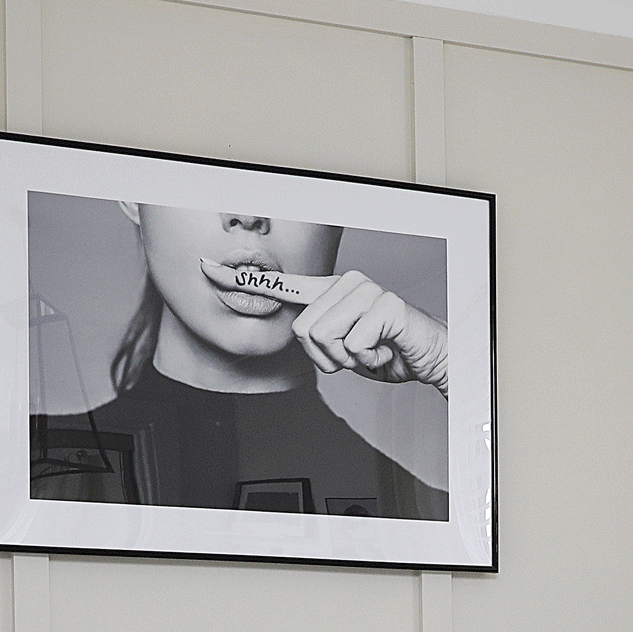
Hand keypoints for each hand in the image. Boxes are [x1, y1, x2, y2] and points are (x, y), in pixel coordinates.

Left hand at [196, 259, 449, 395]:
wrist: (424, 357)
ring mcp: (366, 290)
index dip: (243, 281)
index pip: (280, 285)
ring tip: (370, 349)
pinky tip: (385, 348)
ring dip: (348, 360)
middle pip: (303, 331)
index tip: (208, 270)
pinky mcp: (386, 304)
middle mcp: (344, 283)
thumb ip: (314, 337)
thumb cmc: (382, 350)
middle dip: (327, 357)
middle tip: (354, 353)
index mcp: (328, 292)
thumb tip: (297, 333)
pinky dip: (369, 360)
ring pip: (325, 339)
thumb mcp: (338, 346)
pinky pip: (354, 346)